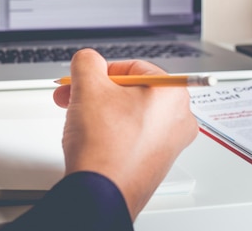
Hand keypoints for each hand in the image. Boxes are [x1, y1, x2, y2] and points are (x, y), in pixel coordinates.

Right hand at [53, 49, 197, 219]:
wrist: (100, 192)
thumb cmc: (103, 145)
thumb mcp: (88, 87)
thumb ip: (87, 61)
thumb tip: (88, 60)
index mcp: (171, 93)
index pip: (131, 67)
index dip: (100, 71)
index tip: (83, 79)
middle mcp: (178, 118)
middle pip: (129, 90)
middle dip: (95, 91)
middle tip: (73, 95)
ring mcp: (169, 143)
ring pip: (128, 113)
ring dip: (99, 110)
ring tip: (76, 117)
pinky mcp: (155, 161)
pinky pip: (131, 134)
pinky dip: (110, 131)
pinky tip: (90, 137)